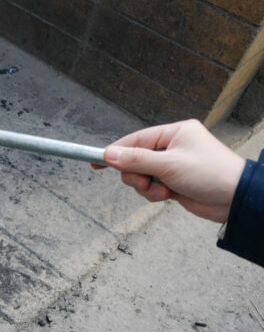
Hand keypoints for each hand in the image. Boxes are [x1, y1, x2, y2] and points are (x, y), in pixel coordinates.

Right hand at [93, 119, 244, 222]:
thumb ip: (136, 160)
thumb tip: (109, 155)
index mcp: (175, 133)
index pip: (136, 139)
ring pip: (142, 176)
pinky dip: (154, 194)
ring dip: (146, 187)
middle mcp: (173, 147)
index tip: (96, 161)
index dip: (116, 151)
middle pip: (135, 160)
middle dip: (136, 174)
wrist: (234, 198)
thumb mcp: (169, 165)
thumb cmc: (210, 173)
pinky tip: (168, 197)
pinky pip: (151, 187)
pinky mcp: (174, 182)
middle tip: (145, 182)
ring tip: (161, 191)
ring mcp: (173, 165)